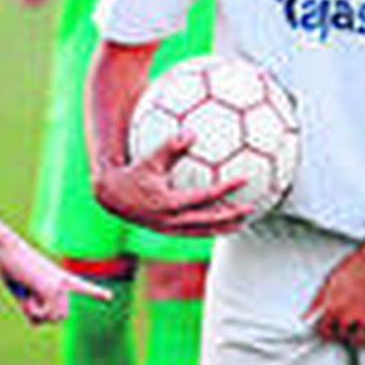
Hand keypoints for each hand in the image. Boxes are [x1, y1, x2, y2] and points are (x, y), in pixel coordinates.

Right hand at [0, 241, 109, 324]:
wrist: (6, 248)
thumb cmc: (9, 266)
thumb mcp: (20, 291)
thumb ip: (30, 306)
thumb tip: (37, 322)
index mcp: (58, 277)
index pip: (80, 286)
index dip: (95, 292)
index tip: (109, 297)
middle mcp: (64, 282)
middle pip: (59, 316)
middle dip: (41, 316)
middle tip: (26, 301)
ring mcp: (61, 285)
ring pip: (54, 318)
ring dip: (36, 313)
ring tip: (26, 295)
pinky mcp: (54, 288)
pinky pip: (45, 314)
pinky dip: (33, 310)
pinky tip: (27, 295)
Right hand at [93, 131, 255, 236]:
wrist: (112, 196)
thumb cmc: (133, 172)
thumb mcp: (149, 158)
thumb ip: (170, 146)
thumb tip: (192, 133)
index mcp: (168, 203)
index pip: (204, 197)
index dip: (225, 189)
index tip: (244, 180)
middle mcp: (171, 221)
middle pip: (208, 221)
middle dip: (231, 216)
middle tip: (251, 208)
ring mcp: (170, 229)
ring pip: (203, 231)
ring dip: (224, 227)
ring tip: (243, 222)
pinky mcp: (168, 232)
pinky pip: (195, 231)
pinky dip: (211, 227)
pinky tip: (223, 222)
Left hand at [304, 245, 364, 346]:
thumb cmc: (356, 265)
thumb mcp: (329, 281)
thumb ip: (318, 301)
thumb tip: (308, 314)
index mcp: (332, 306)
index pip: (323, 330)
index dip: (325, 331)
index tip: (328, 331)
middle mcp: (346, 315)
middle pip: (340, 336)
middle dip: (342, 333)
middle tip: (345, 326)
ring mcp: (364, 318)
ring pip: (358, 341)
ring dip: (358, 338)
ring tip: (359, 330)